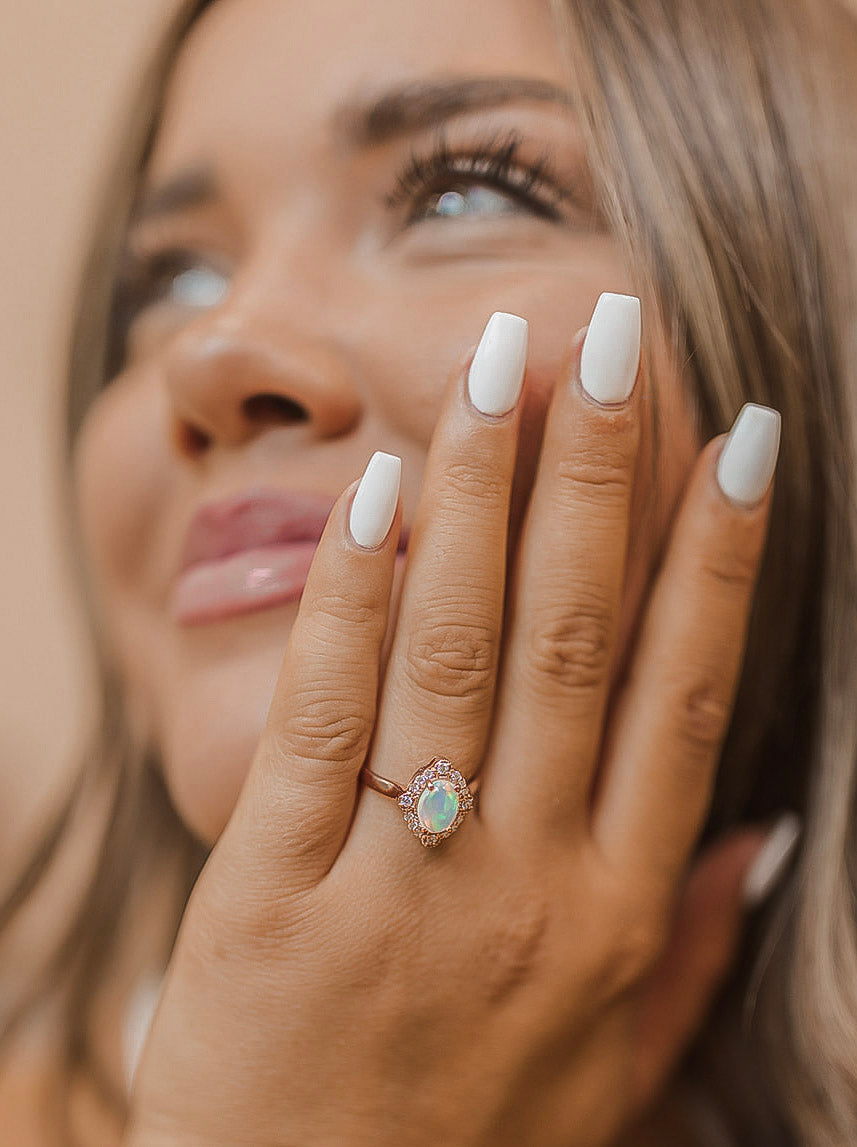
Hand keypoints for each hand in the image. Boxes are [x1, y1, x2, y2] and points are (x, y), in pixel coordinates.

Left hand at [125, 298, 782, 1146]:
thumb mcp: (611, 1073)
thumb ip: (689, 948)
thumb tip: (765, 825)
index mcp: (617, 917)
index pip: (686, 693)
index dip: (720, 557)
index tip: (743, 438)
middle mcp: (524, 884)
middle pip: (574, 636)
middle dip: (603, 471)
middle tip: (616, 338)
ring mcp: (399, 885)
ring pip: (456, 651)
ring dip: (484, 495)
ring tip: (505, 370)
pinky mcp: (274, 896)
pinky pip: (325, 719)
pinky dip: (355, 597)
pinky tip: (383, 492)